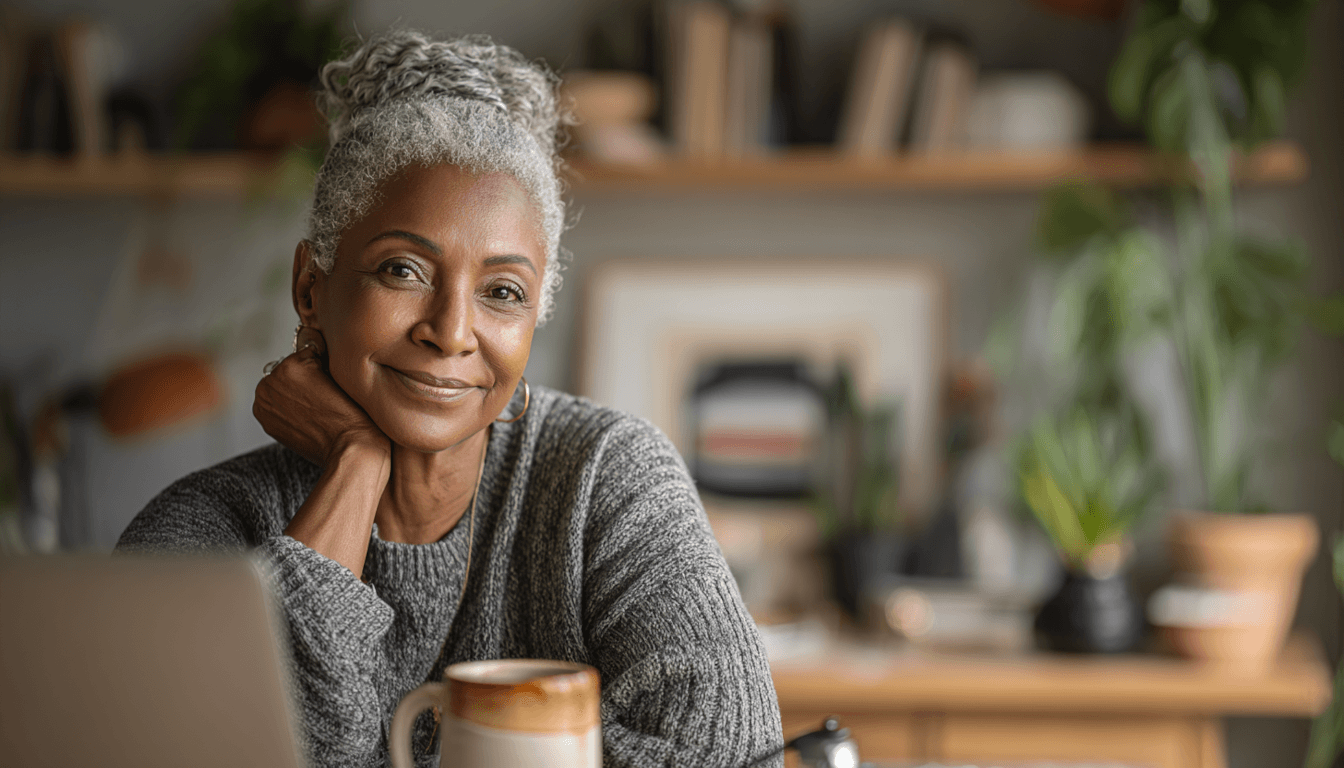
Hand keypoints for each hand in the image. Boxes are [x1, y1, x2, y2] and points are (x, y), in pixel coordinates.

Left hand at [254, 327, 390, 466]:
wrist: (351, 450)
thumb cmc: (355, 413)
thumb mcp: (343, 371)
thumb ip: (320, 351)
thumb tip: (308, 334)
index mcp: (290, 365)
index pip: (308, 352)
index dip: (324, 365)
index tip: (334, 381)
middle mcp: (270, 382)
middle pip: (291, 369)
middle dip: (306, 378)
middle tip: (327, 396)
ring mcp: (264, 403)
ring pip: (283, 386)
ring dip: (296, 391)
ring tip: (319, 408)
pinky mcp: (266, 420)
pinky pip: (278, 403)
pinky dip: (290, 407)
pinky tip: (309, 417)